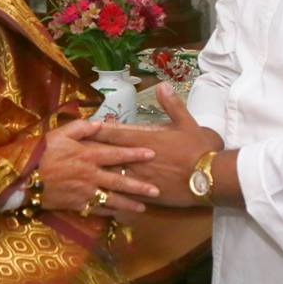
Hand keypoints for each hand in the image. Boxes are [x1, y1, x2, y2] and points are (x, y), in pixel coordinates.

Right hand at [39, 118, 159, 216]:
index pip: (117, 154)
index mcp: (88, 155)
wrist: (23, 178)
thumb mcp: (60, 133)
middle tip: (157, 190)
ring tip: (144, 208)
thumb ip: (82, 127)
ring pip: (112, 200)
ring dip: (129, 204)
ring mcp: (85, 192)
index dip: (135, 154)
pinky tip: (120, 215)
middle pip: (120, 181)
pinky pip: (97, 210)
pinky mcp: (77, 205)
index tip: (152, 154)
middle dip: (139, 186)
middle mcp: (90, 175)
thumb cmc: (42, 152)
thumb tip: (101, 123)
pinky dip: (110, 213)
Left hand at [92, 83, 223, 206]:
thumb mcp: (188, 122)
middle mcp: (138, 160)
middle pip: (108, 155)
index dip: (98, 130)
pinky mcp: (147, 195)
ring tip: (79, 175)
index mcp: (146, 139)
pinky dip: (112, 195)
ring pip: (113, 176)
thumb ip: (172, 105)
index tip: (82, 127)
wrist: (211, 178)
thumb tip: (161, 85)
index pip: (115, 133)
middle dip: (90, 153)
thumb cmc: (200, 148)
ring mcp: (141, 179)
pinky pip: (124, 196)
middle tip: (71, 152)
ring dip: (97, 175)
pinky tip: (100, 198)